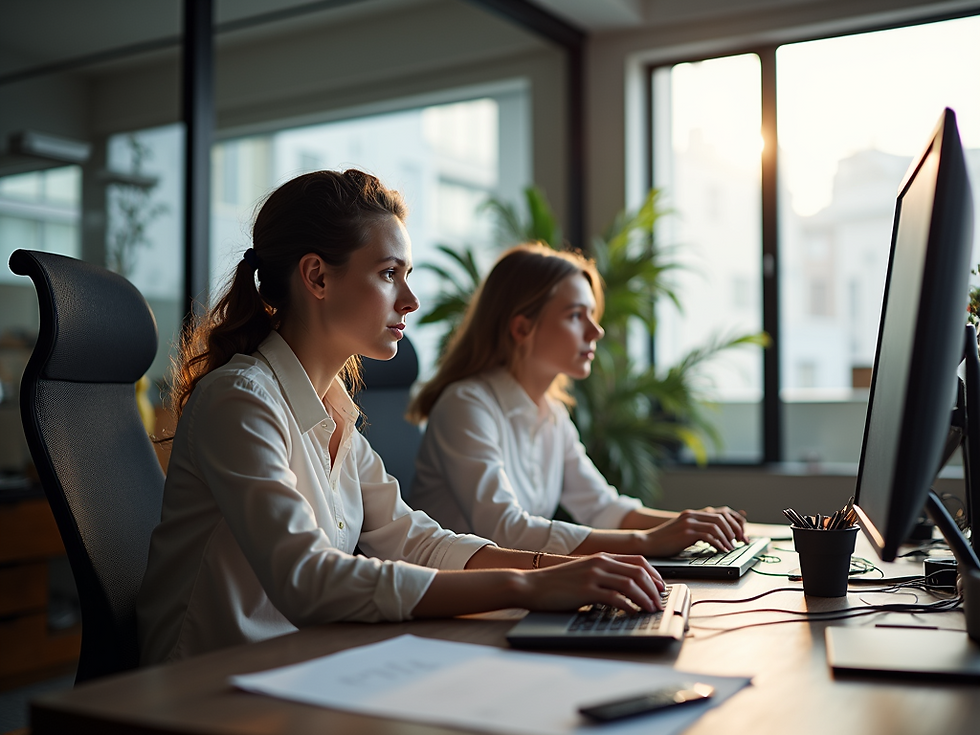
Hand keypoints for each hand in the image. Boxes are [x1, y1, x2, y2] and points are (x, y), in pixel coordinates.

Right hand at [520, 554, 664, 612]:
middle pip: (638, 571)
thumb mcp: (583, 571)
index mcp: (601, 557)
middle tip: (659, 601)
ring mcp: (593, 575)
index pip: (637, 559)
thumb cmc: (556, 583)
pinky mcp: (586, 590)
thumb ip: (603, 574)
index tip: (661, 587)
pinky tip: (633, 613)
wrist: (531, 585)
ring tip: (651, 609)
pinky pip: (615, 597)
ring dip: (645, 598)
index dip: (654, 574)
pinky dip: (629, 606)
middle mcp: (600, 562)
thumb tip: (625, 587)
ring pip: (630, 583)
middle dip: (654, 588)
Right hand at [641, 506, 746, 556]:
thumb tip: (716, 536)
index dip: (733, 523)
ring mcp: (689, 523)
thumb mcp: (683, 532)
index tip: (740, 534)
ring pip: (717, 526)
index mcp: (692, 514)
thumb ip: (697, 530)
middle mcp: (691, 515)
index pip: (720, 513)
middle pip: (721, 518)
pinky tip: (722, 550)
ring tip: (731, 547)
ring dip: (727, 538)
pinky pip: (709, 536)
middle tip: (740, 542)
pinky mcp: (686, 533)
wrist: (648, 543)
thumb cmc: (665, 541)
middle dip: (734, 531)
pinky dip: (719, 544)